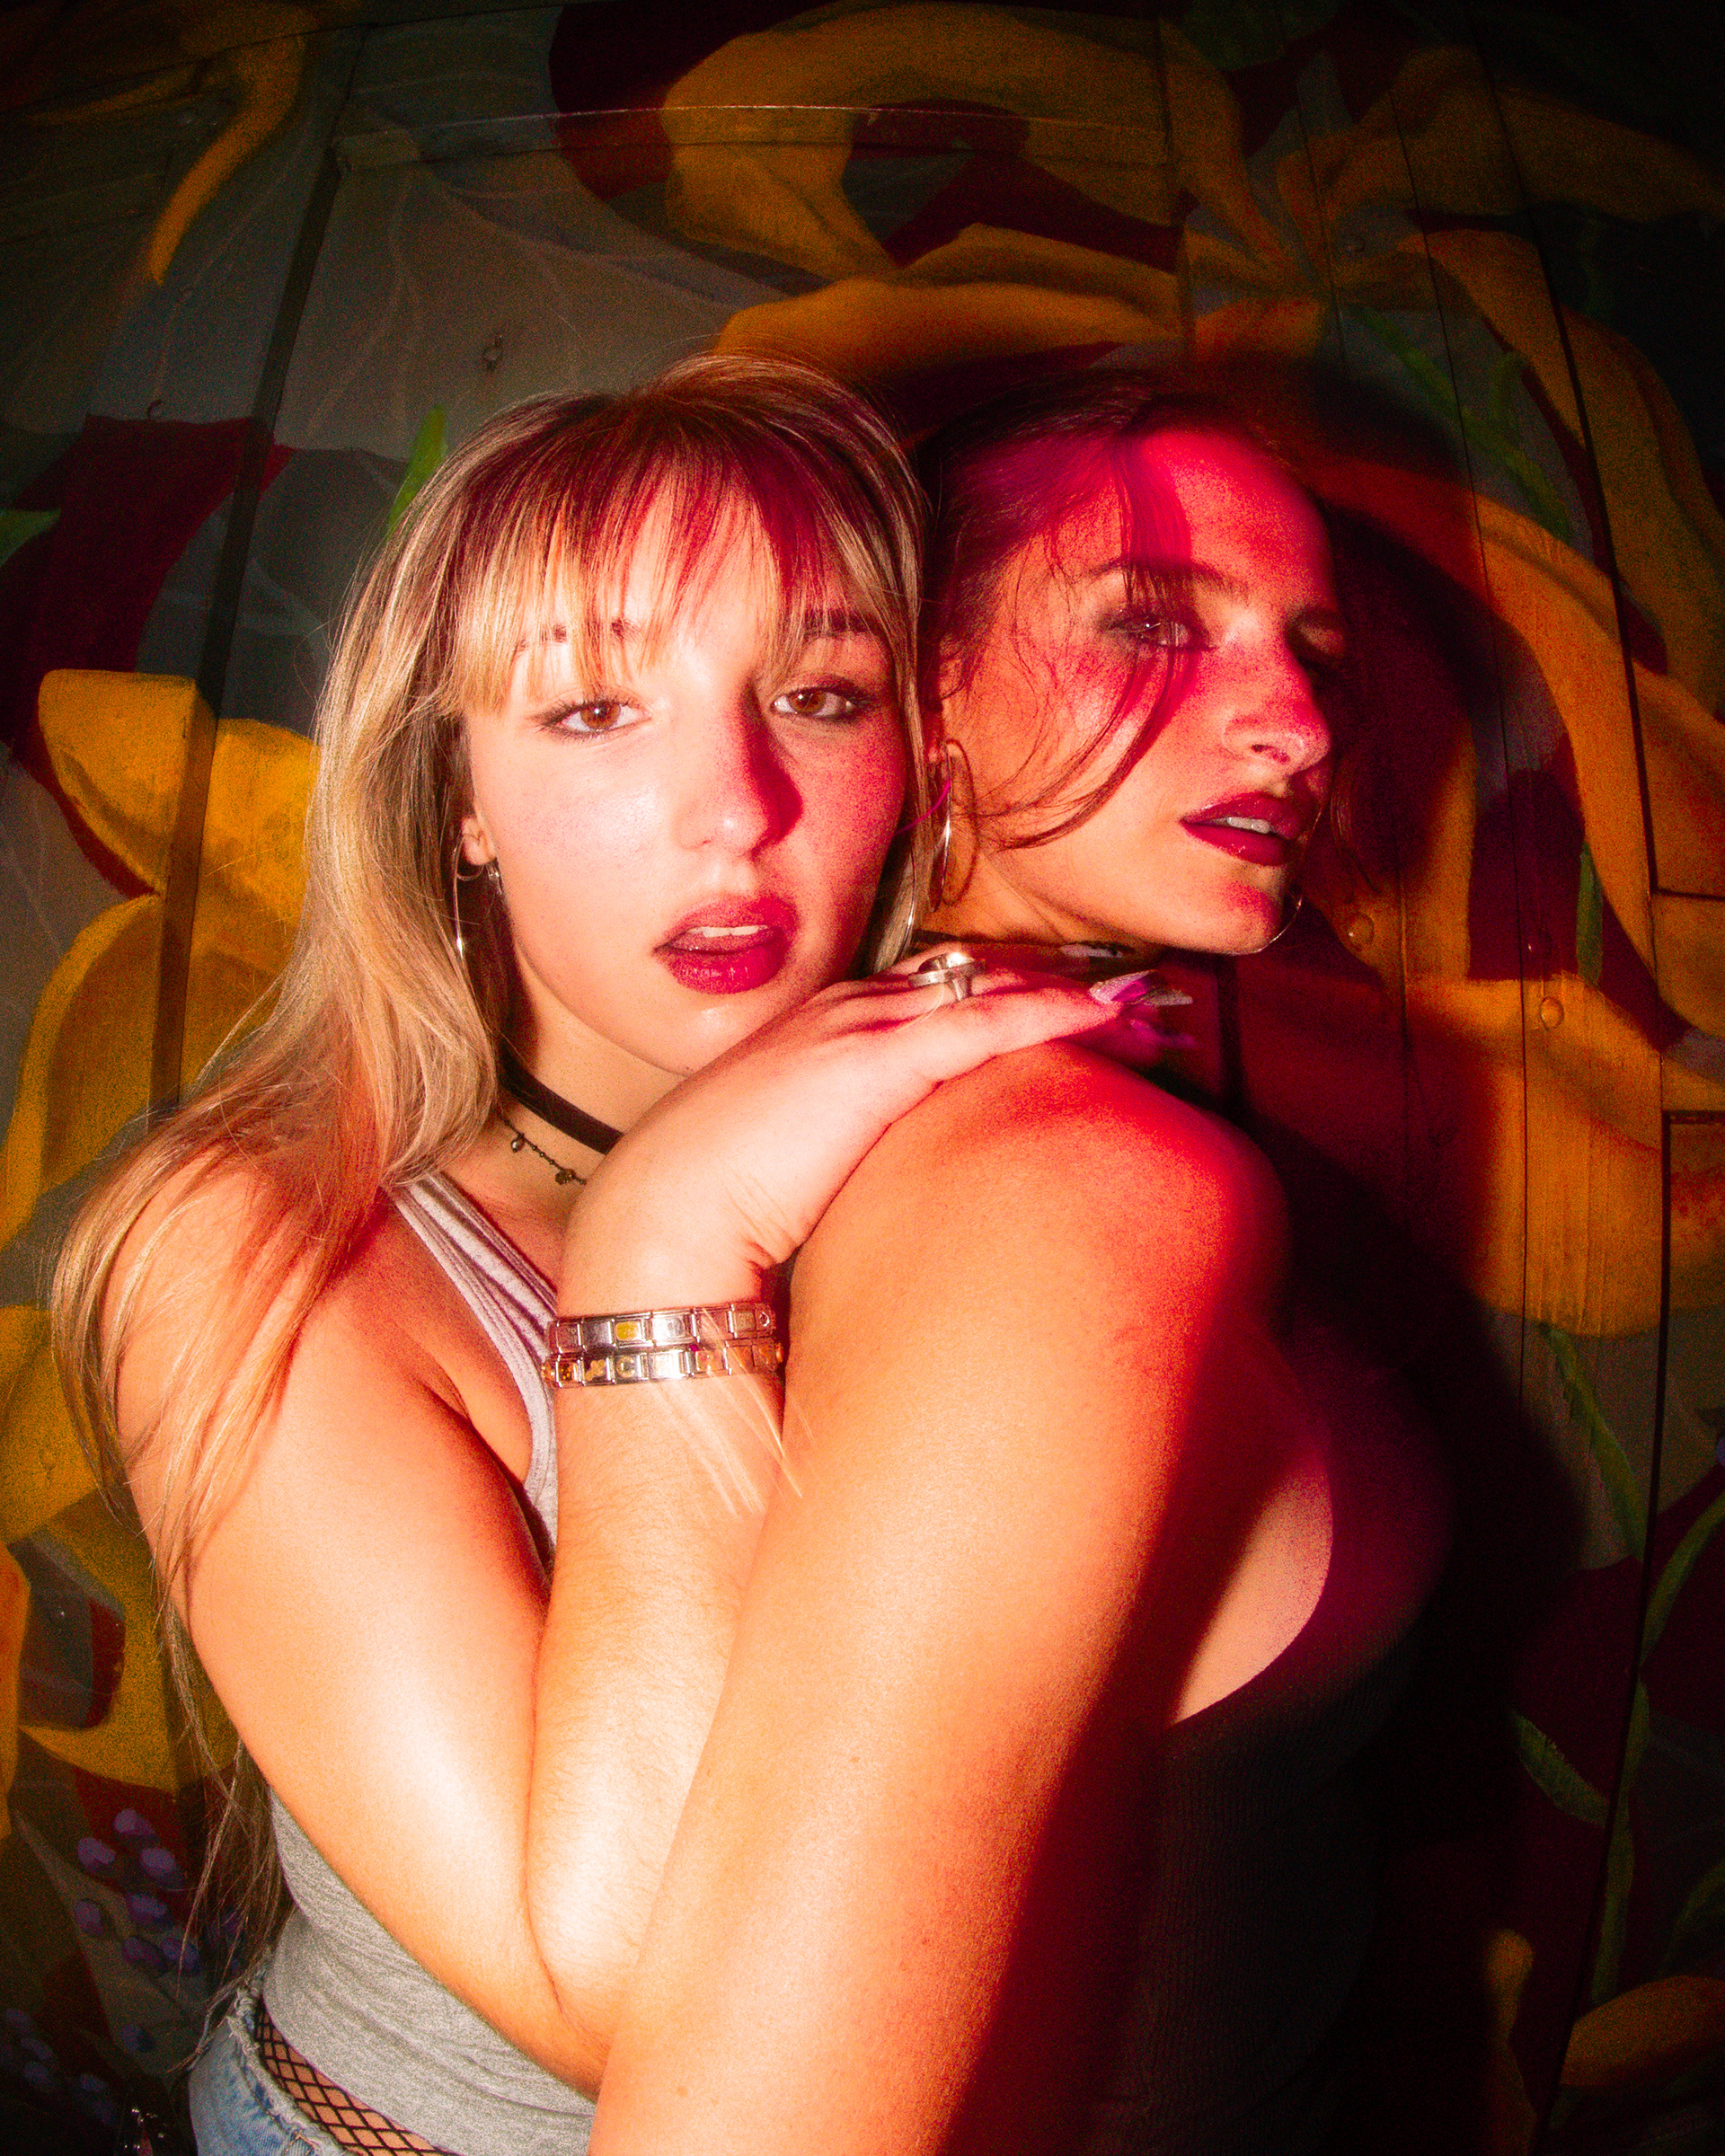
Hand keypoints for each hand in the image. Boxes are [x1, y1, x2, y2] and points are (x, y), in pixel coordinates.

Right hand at [559, 950, 1170, 1308]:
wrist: (659, 1219)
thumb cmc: (704, 1213)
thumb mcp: (776, 1172)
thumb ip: (825, 1164)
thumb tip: (870, 1204)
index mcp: (814, 1036)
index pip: (925, 994)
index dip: (997, 998)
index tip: (1058, 1013)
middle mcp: (840, 1014)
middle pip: (965, 976)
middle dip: (1044, 983)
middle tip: (1127, 1000)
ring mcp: (856, 1031)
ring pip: (985, 988)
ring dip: (1064, 994)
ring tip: (1141, 1007)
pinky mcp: (876, 1064)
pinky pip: (983, 1023)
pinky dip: (1049, 1013)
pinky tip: (1105, 1015)